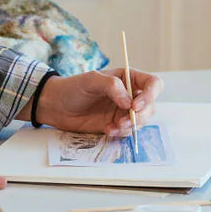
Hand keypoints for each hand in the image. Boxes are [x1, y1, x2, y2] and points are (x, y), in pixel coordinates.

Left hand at [35, 68, 162, 137]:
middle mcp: (130, 94)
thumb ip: (112, 86)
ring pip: (141, 121)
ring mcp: (123, 110)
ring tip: (113, 127)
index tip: (135, 106)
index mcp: (128, 78)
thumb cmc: (73, 87)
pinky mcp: (116, 124)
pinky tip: (107, 130)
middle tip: (123, 121)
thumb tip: (129, 102)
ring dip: (130, 126)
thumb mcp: (91, 80)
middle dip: (140, 116)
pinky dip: (121, 133)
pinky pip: (128, 131)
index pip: (153, 84)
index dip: (150, 95)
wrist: (57, 106)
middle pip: (150, 106)